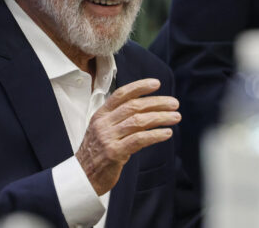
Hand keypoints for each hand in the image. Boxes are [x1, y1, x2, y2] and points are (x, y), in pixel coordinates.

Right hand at [75, 78, 180, 195]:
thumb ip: (118, 119)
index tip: (156, 84)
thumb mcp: (102, 130)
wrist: (83, 175)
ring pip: (138, 121)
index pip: (120, 94)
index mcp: (100, 115)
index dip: (139, 87)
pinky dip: (155, 135)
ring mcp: (108, 137)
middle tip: (173, 103)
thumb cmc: (97, 152)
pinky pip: (139, 139)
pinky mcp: (114, 152)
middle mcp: (103, 123)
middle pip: (133, 106)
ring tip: (175, 117)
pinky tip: (166, 133)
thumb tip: (146, 110)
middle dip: (157, 103)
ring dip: (160, 118)